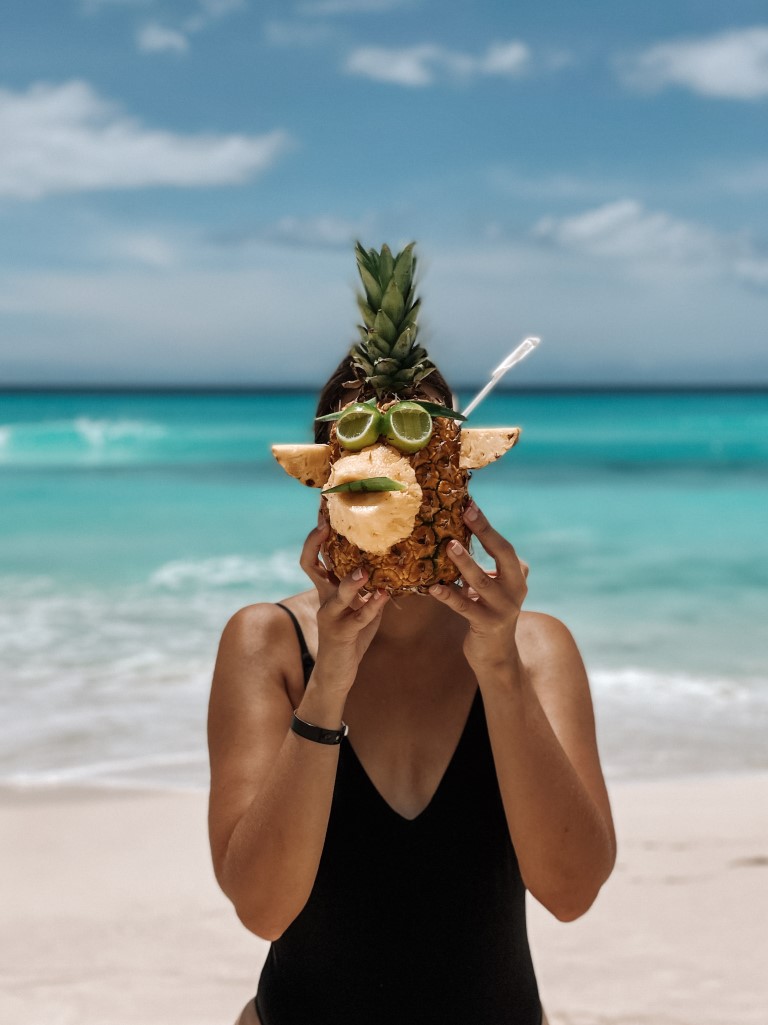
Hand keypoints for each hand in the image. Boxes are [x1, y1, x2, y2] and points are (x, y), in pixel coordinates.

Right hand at [300, 515, 387, 692]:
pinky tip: (385, 596)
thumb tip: (395, 562)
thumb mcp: (363, 606)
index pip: (314, 556)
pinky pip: (357, 618)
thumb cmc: (351, 635)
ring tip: (365, 570)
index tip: (324, 512)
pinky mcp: (340, 635)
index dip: (316, 535)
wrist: (337, 673)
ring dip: (350, 582)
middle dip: (317, 543)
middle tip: (327, 524)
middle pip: (311, 565)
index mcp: (326, 588)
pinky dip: (372, 607)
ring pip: (335, 594)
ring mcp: (329, 616)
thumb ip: (373, 586)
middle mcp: (323, 598)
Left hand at [428, 503, 527, 675]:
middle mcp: (516, 589)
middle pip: (503, 555)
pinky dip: (448, 595)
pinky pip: (464, 606)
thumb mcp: (493, 587)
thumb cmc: (488, 612)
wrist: (496, 655)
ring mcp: (503, 608)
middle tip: (465, 514)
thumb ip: (484, 566)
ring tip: (448, 546)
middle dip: (484, 532)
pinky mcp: (487, 624)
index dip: (486, 526)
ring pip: (481, 581)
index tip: (470, 506)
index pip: (503, 546)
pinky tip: (433, 587)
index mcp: (516, 576)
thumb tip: (454, 535)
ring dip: (464, 562)